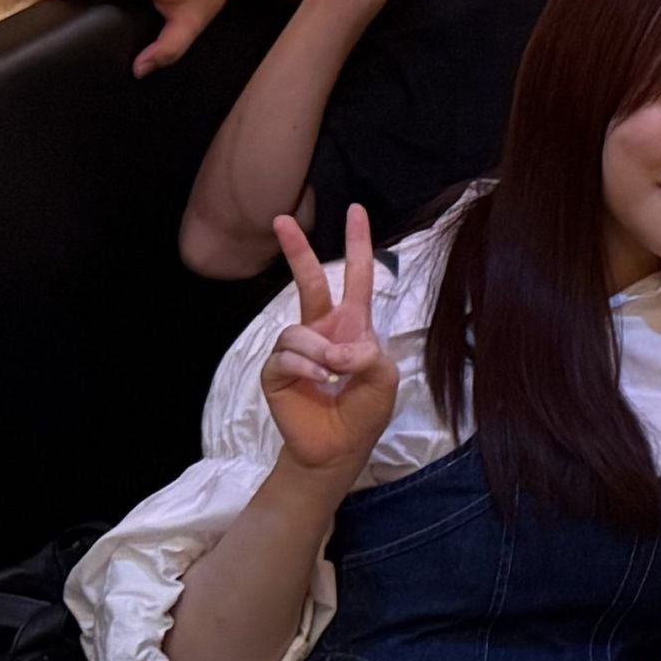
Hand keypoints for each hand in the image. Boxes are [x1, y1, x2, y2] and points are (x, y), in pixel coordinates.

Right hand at [262, 210, 397, 480]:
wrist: (338, 449)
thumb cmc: (364, 411)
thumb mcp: (384, 380)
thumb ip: (370, 356)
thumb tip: (340, 350)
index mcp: (353, 326)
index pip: (357, 278)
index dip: (358, 245)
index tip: (356, 211)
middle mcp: (322, 329)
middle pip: (310, 282)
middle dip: (297, 250)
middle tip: (282, 220)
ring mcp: (297, 349)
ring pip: (299, 330)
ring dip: (320, 353)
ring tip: (333, 376)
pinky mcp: (276, 371)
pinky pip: (287, 356)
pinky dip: (306, 368)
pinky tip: (318, 383)